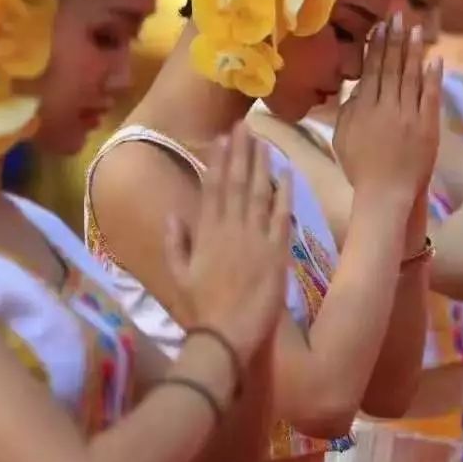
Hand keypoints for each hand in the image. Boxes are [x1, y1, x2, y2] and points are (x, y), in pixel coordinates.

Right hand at [164, 121, 290, 361]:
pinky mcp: (276, 251)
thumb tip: (174, 213)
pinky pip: (282, 215)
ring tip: (264, 140)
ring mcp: (254, 238)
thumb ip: (174, 242)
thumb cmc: (202, 308)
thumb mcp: (179, 275)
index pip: (213, 187)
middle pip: (237, 182)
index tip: (224, 138)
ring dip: (262, 164)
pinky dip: (285, 193)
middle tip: (246, 126)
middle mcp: (230, 228)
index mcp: (205, 232)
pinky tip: (288, 173)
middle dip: (241, 152)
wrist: (227, 334)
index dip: (219, 160)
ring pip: (259, 192)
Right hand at [335, 13, 442, 201]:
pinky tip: (435, 59)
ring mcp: (408, 116)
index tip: (379, 27)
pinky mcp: (427, 127)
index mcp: (363, 110)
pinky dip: (432, 77)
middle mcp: (385, 108)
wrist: (386, 194)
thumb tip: (354, 88)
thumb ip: (347, 112)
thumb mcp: (342, 139)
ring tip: (414, 28)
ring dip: (412, 51)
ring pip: (410, 77)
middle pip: (390, 68)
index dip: (375, 47)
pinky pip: (429, 97)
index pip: (371, 71)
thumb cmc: (361, 170)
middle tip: (396, 16)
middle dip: (393, 40)